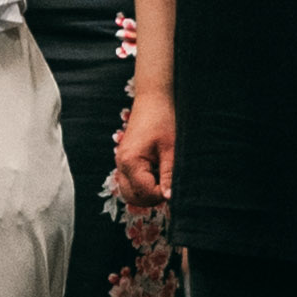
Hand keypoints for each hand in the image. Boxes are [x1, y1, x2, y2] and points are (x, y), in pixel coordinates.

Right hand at [110, 90, 175, 211]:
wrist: (154, 100)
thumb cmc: (163, 120)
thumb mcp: (171, 149)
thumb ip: (168, 175)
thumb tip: (170, 197)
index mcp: (130, 162)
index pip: (145, 193)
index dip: (162, 194)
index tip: (175, 186)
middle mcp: (121, 164)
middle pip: (132, 197)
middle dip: (152, 197)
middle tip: (169, 186)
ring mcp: (121, 162)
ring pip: (130, 191)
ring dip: (147, 192)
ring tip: (163, 179)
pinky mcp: (125, 160)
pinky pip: (131, 181)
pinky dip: (143, 184)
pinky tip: (157, 172)